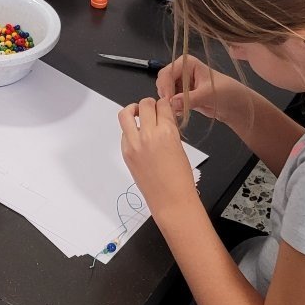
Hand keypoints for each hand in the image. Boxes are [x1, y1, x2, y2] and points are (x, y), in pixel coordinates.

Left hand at [118, 97, 197, 217]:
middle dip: (149, 104)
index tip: (164, 106)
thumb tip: (163, 119)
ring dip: (133, 110)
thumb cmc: (180, 179)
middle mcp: (148, 135)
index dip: (164, 104)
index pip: (162, 105)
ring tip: (138, 114)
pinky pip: (123, 133)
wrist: (171, 200)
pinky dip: (129, 130)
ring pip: (125, 114)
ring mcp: (134, 144)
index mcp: (167, 132)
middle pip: (144, 105)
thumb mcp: (180, 147)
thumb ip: (169, 130)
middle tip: (152, 109)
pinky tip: (137, 136)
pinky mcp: (126, 153)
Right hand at [155, 54, 240, 120]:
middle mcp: (181, 71)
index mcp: (187, 63)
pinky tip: (181, 113)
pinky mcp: (182, 95)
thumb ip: (190, 98)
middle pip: (162, 81)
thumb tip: (172, 103)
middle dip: (166, 95)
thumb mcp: (209, 94)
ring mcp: (181, 83)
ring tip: (178, 111)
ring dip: (168, 102)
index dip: (166, 86)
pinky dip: (172, 107)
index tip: (168, 101)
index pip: (168, 72)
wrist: (235, 105)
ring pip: (165, 92)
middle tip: (172, 108)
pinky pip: (170, 101)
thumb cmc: (227, 93)